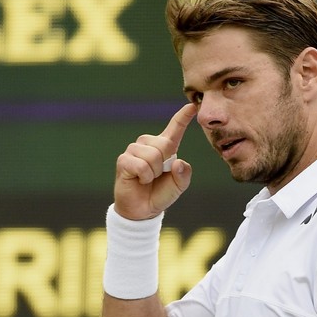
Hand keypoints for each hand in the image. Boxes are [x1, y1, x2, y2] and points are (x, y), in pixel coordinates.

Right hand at [113, 103, 196, 219]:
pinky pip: (140, 165)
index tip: (192, 106)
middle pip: (164, 144)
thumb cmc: (161, 193)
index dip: (183, 117)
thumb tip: (177, 162)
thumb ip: (184, 174)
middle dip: (164, 164)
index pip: (175, 128)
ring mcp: (134, 150)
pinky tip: (139, 180)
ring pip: (152, 156)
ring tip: (148, 179)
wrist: (143, 210)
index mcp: (165, 147)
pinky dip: (144, 177)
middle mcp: (149, 144)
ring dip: (153, 173)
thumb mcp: (179, 186)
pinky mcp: (124, 160)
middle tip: (157, 176)